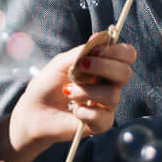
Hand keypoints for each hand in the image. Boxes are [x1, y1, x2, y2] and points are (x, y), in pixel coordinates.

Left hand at [15, 33, 136, 147]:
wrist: (34, 111)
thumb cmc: (48, 84)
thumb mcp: (61, 62)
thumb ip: (81, 52)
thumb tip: (98, 37)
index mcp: (103, 66)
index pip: (127, 55)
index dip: (118, 51)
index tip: (97, 51)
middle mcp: (109, 84)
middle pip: (125, 73)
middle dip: (104, 67)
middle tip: (82, 66)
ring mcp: (107, 105)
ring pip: (112, 95)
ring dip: (86, 91)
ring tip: (68, 93)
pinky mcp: (101, 123)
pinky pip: (103, 117)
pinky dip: (84, 112)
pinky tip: (74, 111)